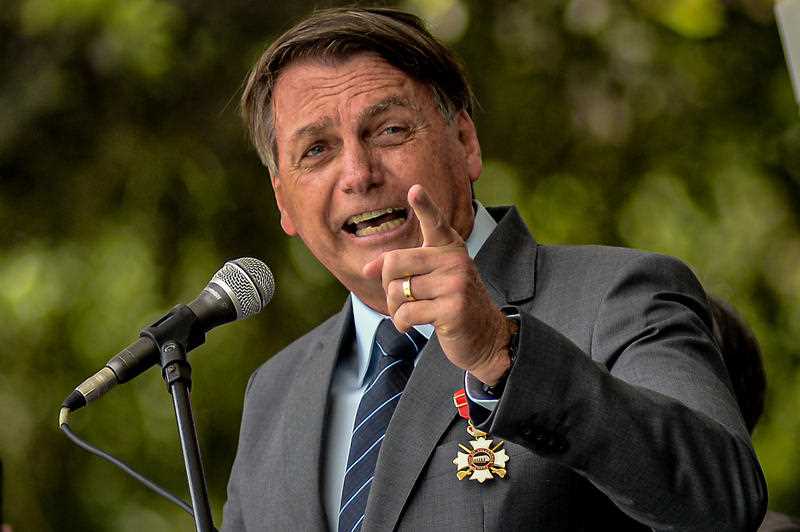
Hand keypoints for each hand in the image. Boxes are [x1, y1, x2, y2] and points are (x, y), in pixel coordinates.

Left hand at [363, 184, 510, 384]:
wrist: (484, 335)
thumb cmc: (450, 302)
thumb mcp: (430, 278)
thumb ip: (401, 269)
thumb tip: (367, 269)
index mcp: (449, 247)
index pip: (434, 222)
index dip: (424, 206)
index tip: (415, 190)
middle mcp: (454, 260)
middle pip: (395, 262)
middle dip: (388, 284)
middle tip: (400, 297)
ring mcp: (455, 284)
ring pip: (398, 291)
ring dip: (395, 308)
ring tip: (409, 313)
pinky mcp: (453, 309)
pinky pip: (407, 313)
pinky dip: (402, 323)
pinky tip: (412, 325)